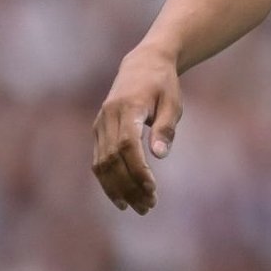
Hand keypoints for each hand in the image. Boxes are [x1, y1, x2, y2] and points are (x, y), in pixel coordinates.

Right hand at [91, 47, 182, 214]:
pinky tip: (122, 197)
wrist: (143, 63)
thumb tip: (159, 155)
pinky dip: (108, 181)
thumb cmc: (163, 84)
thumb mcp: (173, 102)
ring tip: (138, 207)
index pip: (127, 145)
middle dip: (128, 186)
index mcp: (127, 108)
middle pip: (112, 159)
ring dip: (117, 189)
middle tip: (148, 206)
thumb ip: (165, 127)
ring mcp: (100, 124)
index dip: (137, 169)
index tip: (152, 188)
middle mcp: (108, 117)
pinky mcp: (98, 130)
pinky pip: (98, 160)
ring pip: (101, 164)